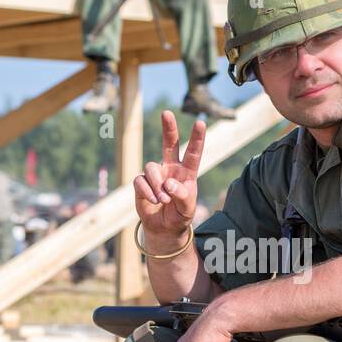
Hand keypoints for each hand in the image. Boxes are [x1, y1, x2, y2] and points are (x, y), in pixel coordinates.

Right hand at [135, 110, 204, 244]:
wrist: (164, 228)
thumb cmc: (180, 215)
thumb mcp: (187, 208)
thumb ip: (182, 195)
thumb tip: (169, 183)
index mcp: (187, 172)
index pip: (193, 153)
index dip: (197, 138)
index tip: (200, 122)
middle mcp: (171, 169)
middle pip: (169, 144)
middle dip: (168, 128)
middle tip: (167, 113)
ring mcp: (155, 174)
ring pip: (151, 167)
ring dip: (157, 185)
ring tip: (163, 200)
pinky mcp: (141, 183)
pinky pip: (140, 180)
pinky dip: (147, 191)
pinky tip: (154, 201)